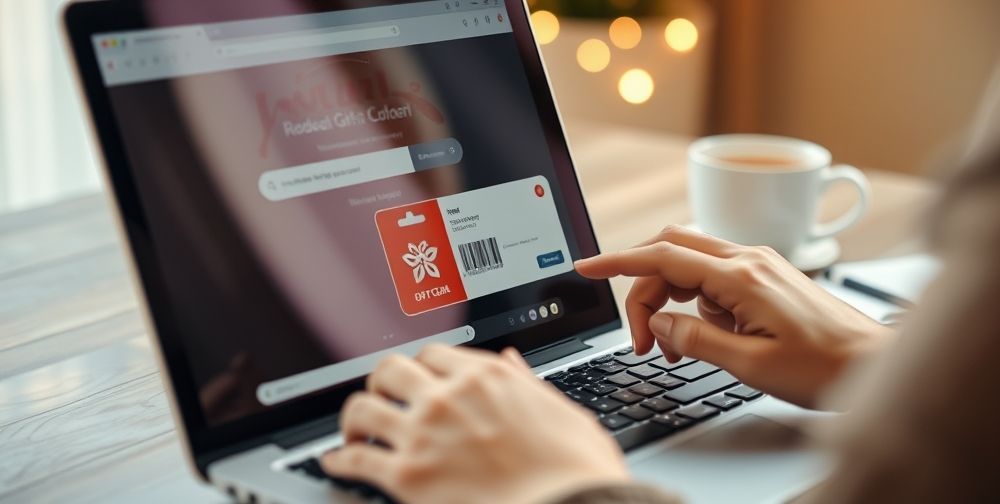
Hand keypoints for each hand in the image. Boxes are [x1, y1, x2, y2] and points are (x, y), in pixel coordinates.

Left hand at [321, 345, 628, 503]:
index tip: (418, 380)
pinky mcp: (407, 476)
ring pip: (363, 408)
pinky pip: (356, 460)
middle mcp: (448, 397)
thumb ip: (528, 383)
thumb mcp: (561, 410)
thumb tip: (512, 363)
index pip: (433, 354)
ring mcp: (423, 434)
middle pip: (389, 370)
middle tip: (381, 398)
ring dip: (354, 420)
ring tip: (354, 432)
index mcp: (486, 377)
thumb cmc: (574, 468)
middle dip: (381, 384)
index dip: (421, 368)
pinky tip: (336, 463)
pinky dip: (339, 460)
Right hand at [574, 225, 893, 407]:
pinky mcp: (765, 276)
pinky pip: (712, 276)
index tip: (585, 267)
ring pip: (689, 263)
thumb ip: (695, 339)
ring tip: (672, 347)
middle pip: (670, 252)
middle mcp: (748, 259)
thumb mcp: (750, 365)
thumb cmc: (825, 368)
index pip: (662, 257)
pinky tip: (705, 336)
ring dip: (668, 298)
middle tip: (640, 339)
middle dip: (642, 288)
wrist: (875, 365)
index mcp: (741, 276)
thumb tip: (657, 324)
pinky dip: (693, 302)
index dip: (617, 262)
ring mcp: (758, 265)